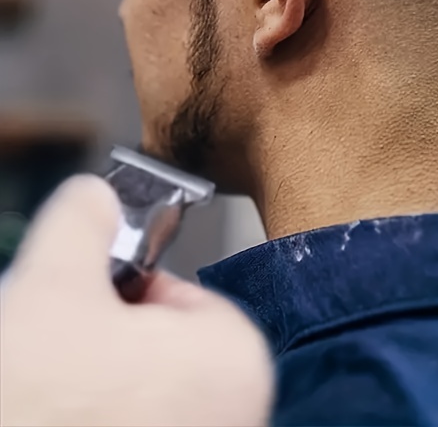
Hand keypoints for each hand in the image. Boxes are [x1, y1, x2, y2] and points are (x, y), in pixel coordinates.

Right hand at [0, 175, 273, 426]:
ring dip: (92, 399)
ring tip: (48, 404)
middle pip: (161, 357)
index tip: (83, 314)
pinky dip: (100, 423)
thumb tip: (96, 194)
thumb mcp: (49, 289)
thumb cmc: (34, 411)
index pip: (183, 298)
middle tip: (53, 372)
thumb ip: (83, 221)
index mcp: (238, 359)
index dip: (122, 299)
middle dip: (100, 355)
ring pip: (144, 406)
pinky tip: (57, 419)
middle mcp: (245, 419)